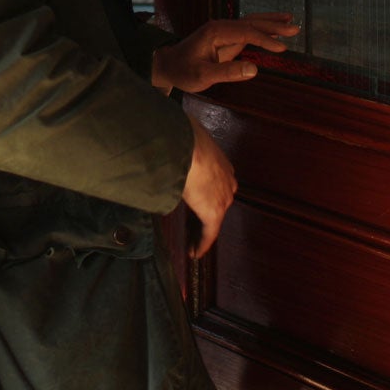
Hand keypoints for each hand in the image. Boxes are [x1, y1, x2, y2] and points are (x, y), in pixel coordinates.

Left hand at [151, 12, 298, 93]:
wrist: (167, 66)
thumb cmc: (183, 72)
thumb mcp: (203, 76)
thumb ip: (228, 72)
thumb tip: (254, 69)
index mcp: (216, 32)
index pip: (246, 32)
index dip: (265, 39)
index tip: (282, 48)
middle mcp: (220, 26)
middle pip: (251, 22)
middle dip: (273, 25)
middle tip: (296, 28)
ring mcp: (223, 30)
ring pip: (250, 22)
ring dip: (270, 22)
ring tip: (290, 21)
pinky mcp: (225, 37)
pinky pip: (247, 29)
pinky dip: (262, 27)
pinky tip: (273, 28)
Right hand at [181, 114, 235, 257]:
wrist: (187, 146)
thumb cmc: (182, 137)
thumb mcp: (181, 139)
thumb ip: (176, 146)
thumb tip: (162, 142)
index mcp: (221, 163)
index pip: (214, 183)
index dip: (204, 194)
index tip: (195, 201)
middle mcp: (227, 181)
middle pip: (216, 201)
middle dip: (203, 213)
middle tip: (190, 224)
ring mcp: (223, 197)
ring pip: (212, 217)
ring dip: (200, 229)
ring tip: (190, 241)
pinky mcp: (214, 212)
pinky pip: (209, 233)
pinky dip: (202, 243)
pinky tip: (195, 252)